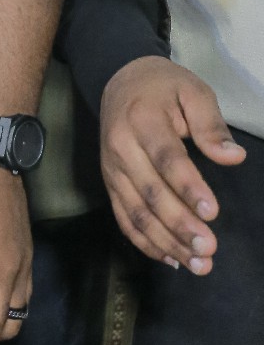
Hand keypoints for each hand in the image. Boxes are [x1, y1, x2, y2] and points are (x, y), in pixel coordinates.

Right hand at [100, 55, 245, 273]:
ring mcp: (112, 169)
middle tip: (209, 249)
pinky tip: (171, 259)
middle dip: (180, 224)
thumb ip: (210, 124)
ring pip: (137, 213)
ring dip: (167, 242)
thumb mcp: (192, 92)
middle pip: (150, 192)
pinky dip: (146, 243)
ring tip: (197, 264)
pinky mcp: (110, 184)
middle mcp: (121, 147)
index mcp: (142, 119)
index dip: (188, 187)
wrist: (119, 80)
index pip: (166, 158)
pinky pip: (124, 219)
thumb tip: (233, 156)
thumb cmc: (163, 88)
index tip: (212, 212)